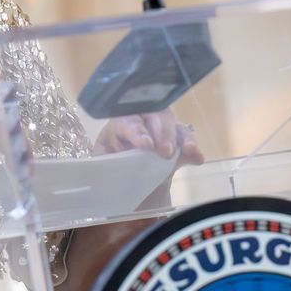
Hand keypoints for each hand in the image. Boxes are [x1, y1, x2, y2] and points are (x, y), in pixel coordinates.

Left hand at [91, 111, 205, 165]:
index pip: (127, 120)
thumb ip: (99, 165)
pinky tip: (198, 158)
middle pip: (155, 115)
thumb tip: (92, 173)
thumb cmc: (111, 164)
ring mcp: (161, 128)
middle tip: (165, 152)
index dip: (137, 130)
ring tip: (188, 152)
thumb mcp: (101, 163)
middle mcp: (142, 120)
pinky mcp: (176, 140)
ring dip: (181, 138)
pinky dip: (192, 147)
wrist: (127, 175)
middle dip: (162, 132)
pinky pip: (186, 138)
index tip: (145, 145)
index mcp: (119, 124)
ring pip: (173, 123)